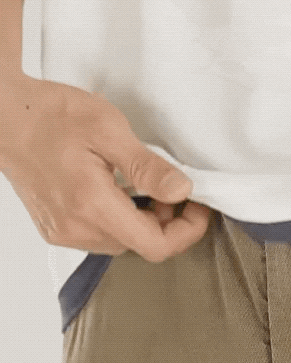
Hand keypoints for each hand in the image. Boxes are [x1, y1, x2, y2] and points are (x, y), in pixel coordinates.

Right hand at [0, 74, 209, 261]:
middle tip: (173, 187)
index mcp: (92, 206)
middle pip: (141, 245)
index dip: (187, 231)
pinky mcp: (56, 227)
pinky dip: (123, 219)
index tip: (199, 206)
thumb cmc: (53, 116)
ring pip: (123, 241)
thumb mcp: (109, 131)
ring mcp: (63, 231)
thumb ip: (148, 167)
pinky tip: (123, 191)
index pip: (155, 246)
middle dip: (169, 221)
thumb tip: (182, 190)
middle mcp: (76, 229)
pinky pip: (102, 235)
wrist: (5, 116)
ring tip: (147, 185)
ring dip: (146, 220)